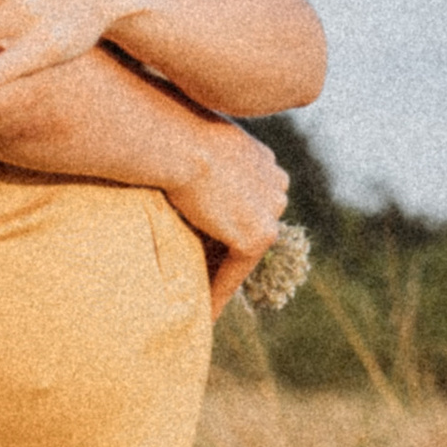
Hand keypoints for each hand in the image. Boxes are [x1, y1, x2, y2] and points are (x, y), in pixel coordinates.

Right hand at [165, 122, 289, 310]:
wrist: (174, 141)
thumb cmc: (169, 133)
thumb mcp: (197, 136)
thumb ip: (204, 154)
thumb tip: (177, 157)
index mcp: (264, 161)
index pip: (251, 201)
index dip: (229, 223)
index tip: (211, 242)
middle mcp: (277, 184)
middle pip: (252, 227)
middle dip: (231, 250)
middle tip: (204, 277)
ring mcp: (270, 212)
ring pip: (245, 251)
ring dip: (224, 275)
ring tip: (202, 301)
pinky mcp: (257, 236)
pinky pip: (236, 272)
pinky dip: (219, 294)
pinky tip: (203, 313)